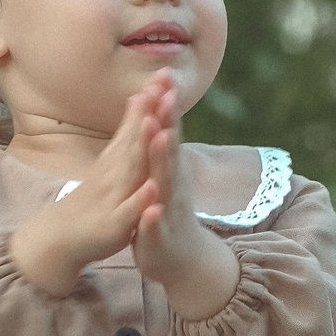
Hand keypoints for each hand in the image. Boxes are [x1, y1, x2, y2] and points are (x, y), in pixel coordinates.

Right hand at [6, 88, 159, 297]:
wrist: (63, 237)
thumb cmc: (96, 196)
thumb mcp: (114, 159)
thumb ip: (128, 129)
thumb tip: (139, 97)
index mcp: (120, 158)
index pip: (138, 124)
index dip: (152, 99)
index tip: (167, 72)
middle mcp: (116, 171)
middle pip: (135, 140)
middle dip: (151, 115)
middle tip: (164, 88)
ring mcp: (114, 196)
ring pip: (131, 171)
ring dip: (143, 150)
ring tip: (157, 127)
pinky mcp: (115, 224)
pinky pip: (129, 211)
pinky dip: (140, 200)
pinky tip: (152, 188)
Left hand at [130, 77, 240, 319]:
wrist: (184, 261)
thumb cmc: (168, 212)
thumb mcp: (163, 173)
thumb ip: (162, 141)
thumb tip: (162, 105)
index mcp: (168, 169)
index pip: (166, 130)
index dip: (165, 104)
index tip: (164, 74)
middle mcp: (173, 184)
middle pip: (169, 149)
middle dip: (167, 123)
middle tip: (166, 95)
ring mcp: (168, 210)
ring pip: (165, 183)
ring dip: (163, 161)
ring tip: (161, 137)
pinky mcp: (160, 237)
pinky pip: (156, 226)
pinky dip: (153, 217)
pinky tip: (151, 209)